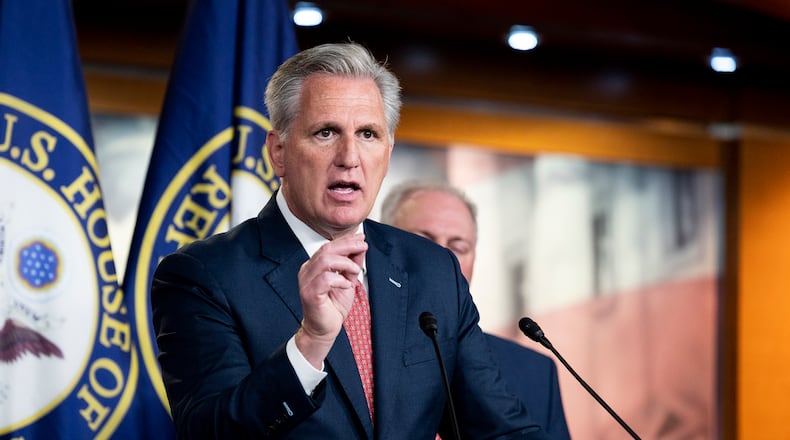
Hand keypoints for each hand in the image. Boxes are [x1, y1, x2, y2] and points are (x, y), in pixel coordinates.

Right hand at [295, 233, 366, 367]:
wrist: (324, 329)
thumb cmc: (333, 306)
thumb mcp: (348, 280)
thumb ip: (352, 264)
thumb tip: (361, 247)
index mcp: (313, 266)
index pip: (328, 246)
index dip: (346, 240)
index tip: (361, 238)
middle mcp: (306, 271)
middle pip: (326, 249)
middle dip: (348, 245)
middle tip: (363, 246)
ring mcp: (306, 282)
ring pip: (325, 261)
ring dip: (345, 263)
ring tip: (355, 271)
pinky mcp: (310, 294)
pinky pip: (326, 279)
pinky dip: (340, 280)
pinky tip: (347, 286)